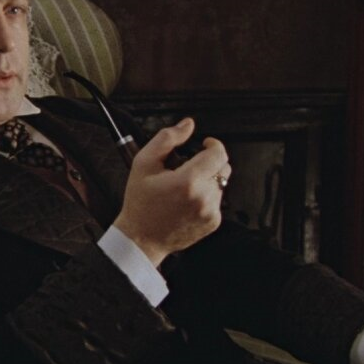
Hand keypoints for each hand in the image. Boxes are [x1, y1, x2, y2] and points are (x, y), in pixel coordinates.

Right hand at [113, 118, 230, 266]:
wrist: (141, 238)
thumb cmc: (140, 203)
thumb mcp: (144, 163)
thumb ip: (167, 138)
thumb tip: (187, 125)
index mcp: (188, 181)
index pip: (218, 153)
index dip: (213, 144)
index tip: (205, 144)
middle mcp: (204, 198)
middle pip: (223, 167)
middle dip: (209, 162)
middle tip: (188, 167)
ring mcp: (210, 212)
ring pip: (221, 183)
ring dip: (208, 179)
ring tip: (184, 187)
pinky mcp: (213, 222)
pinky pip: (217, 200)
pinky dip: (206, 196)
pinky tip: (187, 201)